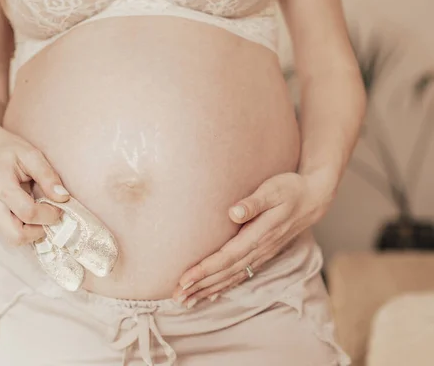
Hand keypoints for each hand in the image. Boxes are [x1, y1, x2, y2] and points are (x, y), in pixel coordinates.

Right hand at [0, 119, 69, 244]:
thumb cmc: (9, 149)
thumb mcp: (31, 154)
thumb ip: (48, 176)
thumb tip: (63, 198)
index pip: (28, 213)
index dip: (49, 215)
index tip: (60, 206)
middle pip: (16, 236)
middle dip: (39, 231)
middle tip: (50, 216)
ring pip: (12, 239)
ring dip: (31, 232)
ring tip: (40, 214)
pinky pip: (8, 234)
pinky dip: (23, 229)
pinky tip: (30, 214)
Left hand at [172, 172, 335, 307]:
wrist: (313, 199)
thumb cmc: (290, 189)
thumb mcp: (273, 190)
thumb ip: (253, 202)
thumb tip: (233, 212)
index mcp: (258, 235)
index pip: (226, 257)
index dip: (205, 270)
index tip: (185, 279)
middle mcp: (259, 249)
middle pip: (226, 272)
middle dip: (200, 286)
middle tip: (177, 296)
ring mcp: (262, 254)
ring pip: (232, 277)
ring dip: (209, 290)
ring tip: (187, 301)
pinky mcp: (262, 254)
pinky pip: (241, 275)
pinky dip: (225, 287)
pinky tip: (210, 296)